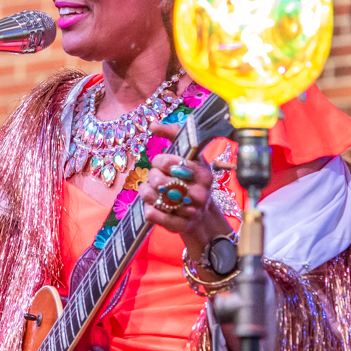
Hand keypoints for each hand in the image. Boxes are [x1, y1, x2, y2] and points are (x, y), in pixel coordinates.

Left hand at [140, 122, 233, 259]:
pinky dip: (148, 210)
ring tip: (151, 191)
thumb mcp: (192, 157)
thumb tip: (153, 124)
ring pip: (154, 198)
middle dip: (152, 177)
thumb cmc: (194, 182)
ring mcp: (190, 211)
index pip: (170, 161)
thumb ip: (175, 136)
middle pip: (159, 180)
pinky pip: (154, 216)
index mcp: (203, 173)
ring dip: (146, 193)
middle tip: (156, 179)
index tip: (161, 163)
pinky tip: (152, 206)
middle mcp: (199, 192)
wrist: (204, 218)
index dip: (159, 161)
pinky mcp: (180, 226)